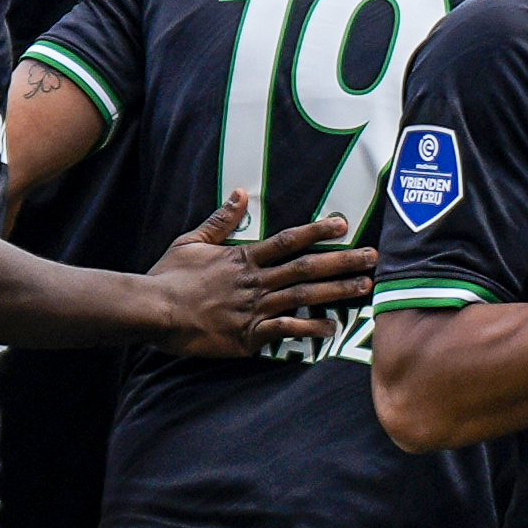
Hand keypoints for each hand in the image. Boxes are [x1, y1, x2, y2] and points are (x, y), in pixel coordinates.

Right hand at [142, 195, 382, 358]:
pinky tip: (332, 329)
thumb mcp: (192, 240)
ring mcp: (255, 308)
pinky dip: (310, 329)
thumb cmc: (169, 276)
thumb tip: (240, 193)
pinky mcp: (249, 334)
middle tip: (373, 257)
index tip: (343, 224)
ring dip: (337, 292)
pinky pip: (286, 330)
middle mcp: (256, 281)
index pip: (289, 240)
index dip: (318, 231)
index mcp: (244, 257)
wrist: (155, 310)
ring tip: (365, 287)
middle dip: (343, 262)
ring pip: (304, 297)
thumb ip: (220, 220)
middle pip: (307, 268)